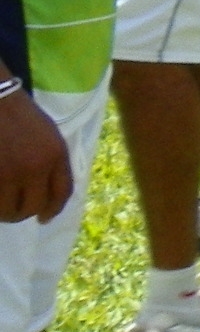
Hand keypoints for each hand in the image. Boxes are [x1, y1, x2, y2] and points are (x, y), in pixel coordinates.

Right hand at [0, 87, 72, 223]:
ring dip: (5, 212)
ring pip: (10, 209)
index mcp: (57, 154)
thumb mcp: (47, 134)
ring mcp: (11, 173)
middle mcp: (37, 167)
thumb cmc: (17, 113)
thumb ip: (50, 160)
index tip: (44, 218)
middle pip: (34, 206)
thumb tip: (44, 192)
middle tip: (14, 212)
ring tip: (1, 207)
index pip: (61, 193)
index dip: (53, 210)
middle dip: (24, 213)